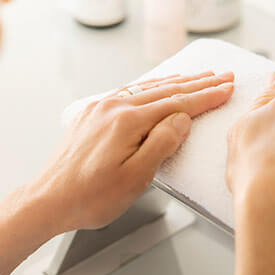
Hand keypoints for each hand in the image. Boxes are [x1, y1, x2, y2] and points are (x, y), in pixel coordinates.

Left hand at [38, 72, 233, 231]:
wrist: (48, 199)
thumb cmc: (90, 196)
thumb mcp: (136, 178)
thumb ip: (162, 143)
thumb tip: (182, 118)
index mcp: (127, 121)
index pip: (177, 103)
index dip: (206, 96)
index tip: (226, 88)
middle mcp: (114, 107)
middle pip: (165, 90)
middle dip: (197, 83)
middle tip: (221, 76)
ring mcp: (101, 108)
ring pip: (148, 88)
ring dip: (176, 81)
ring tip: (198, 76)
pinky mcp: (93, 114)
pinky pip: (130, 92)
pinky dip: (151, 86)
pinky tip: (158, 85)